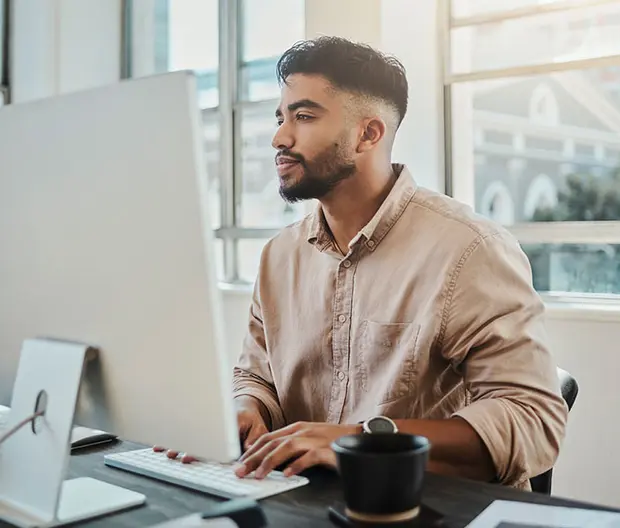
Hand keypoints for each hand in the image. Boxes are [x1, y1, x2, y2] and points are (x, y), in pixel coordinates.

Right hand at [153, 397, 268, 461]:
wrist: (244, 405)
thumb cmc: (250, 418)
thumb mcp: (258, 427)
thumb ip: (253, 439)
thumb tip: (246, 450)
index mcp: (228, 420)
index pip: (213, 435)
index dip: (202, 446)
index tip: (191, 455)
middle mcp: (213, 421)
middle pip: (196, 433)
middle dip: (185, 445)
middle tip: (173, 454)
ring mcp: (205, 423)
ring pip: (188, 431)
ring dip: (175, 441)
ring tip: (162, 448)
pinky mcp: (200, 426)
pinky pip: (185, 430)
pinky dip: (173, 436)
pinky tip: (160, 443)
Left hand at [234, 422, 359, 479]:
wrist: (359, 435)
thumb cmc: (332, 440)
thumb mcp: (307, 440)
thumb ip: (290, 447)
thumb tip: (269, 461)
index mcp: (296, 428)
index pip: (267, 438)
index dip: (251, 451)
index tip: (239, 463)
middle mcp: (302, 431)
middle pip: (272, 443)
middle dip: (253, 458)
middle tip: (241, 471)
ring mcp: (314, 439)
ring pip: (287, 447)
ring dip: (271, 461)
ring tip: (259, 474)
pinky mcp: (327, 449)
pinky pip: (310, 457)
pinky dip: (297, 465)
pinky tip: (288, 474)